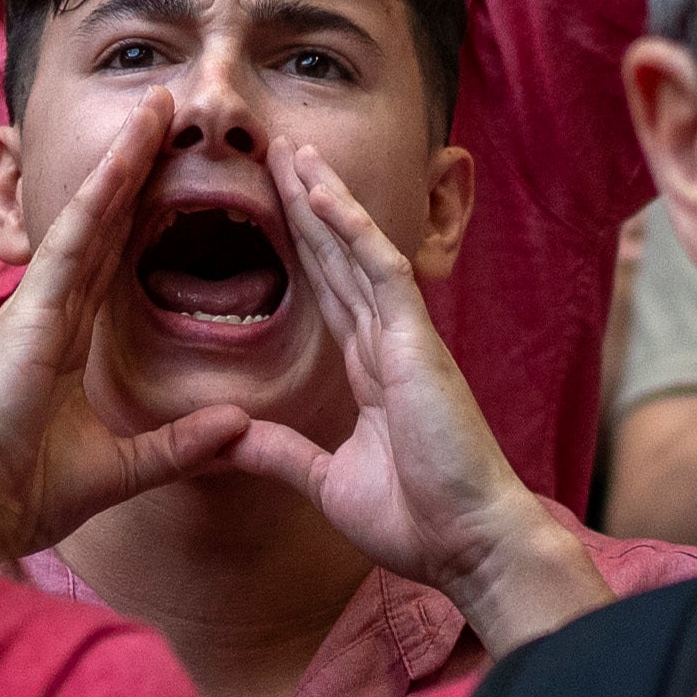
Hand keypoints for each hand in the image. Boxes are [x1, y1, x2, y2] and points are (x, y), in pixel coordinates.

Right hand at [0, 119, 259, 549]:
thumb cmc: (25, 490)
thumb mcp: (124, 467)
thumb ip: (179, 444)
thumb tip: (240, 423)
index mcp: (64, 338)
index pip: (110, 255)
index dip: (137, 206)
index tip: (169, 162)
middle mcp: (46, 311)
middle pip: (100, 221)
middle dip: (131, 163)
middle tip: (165, 106)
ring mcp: (34, 308)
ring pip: (86, 219)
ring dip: (121, 161)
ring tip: (155, 109)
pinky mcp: (27, 319)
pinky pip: (67, 248)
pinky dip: (93, 201)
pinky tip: (121, 162)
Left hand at [217, 148, 604, 643]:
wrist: (469, 547)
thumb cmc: (418, 522)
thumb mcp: (327, 482)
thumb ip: (279, 453)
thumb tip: (227, 437)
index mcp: (372, 372)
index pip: (329, 292)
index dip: (301, 246)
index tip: (272, 204)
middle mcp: (389, 344)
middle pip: (338, 258)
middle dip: (306, 205)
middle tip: (275, 151)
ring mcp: (407, 339)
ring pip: (357, 251)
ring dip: (324, 198)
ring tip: (291, 150)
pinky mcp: (419, 344)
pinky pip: (382, 273)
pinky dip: (353, 231)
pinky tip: (324, 195)